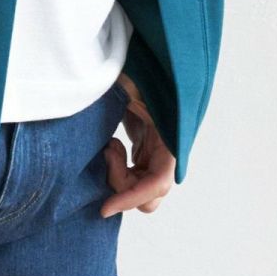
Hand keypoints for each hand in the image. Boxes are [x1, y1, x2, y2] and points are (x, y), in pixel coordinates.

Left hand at [100, 73, 175, 216]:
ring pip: (139, 189)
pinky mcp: (145, 153)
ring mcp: (156, 155)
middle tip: (108, 151)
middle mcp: (167, 154)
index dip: (132, 197)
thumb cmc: (143, 72)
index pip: (157, 183)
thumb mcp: (133, 83)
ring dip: (119, 177)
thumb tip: (118, 108)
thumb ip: (129, 96)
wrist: (146, 68)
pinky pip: (133, 177)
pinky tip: (113, 147)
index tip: (105, 207)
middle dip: (122, 184)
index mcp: (171, 139)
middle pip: (147, 195)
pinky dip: (118, 170)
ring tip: (110, 146)